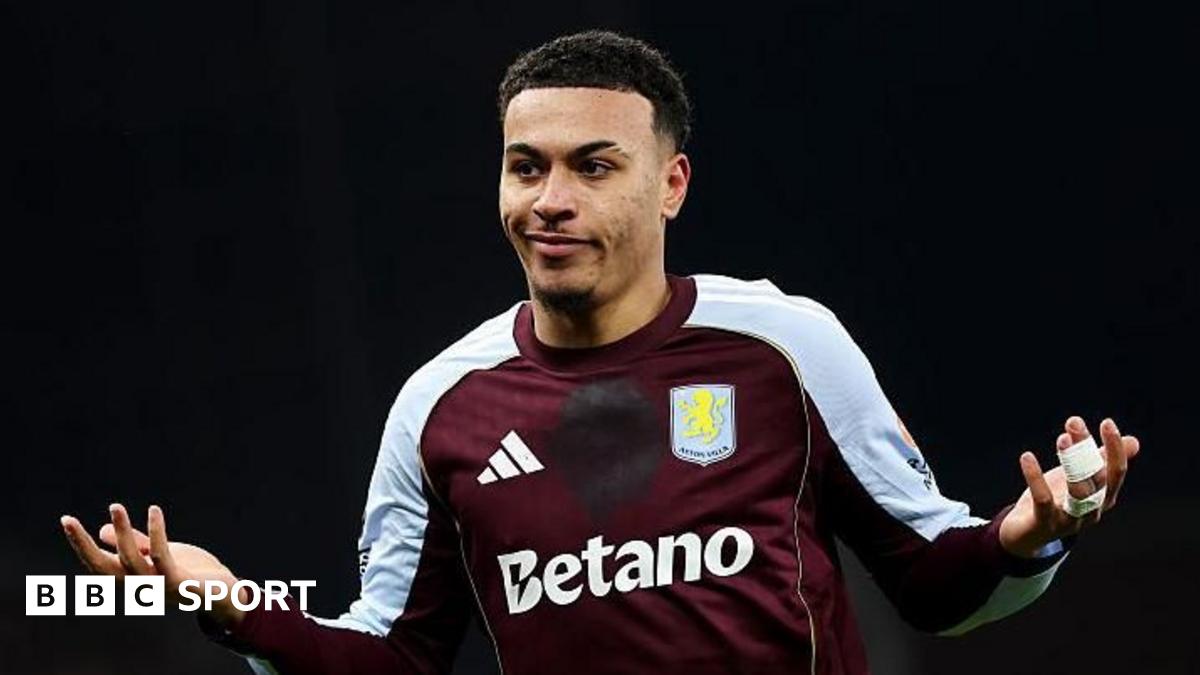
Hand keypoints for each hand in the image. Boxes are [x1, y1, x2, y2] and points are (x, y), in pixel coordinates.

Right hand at [61, 503, 246, 627]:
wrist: (220, 594)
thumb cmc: (187, 573)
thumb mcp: (155, 555)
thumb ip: (133, 543)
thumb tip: (103, 529)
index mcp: (130, 580)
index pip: (97, 563)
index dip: (80, 544)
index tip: (66, 519)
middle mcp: (138, 586)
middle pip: (102, 566)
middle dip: (83, 544)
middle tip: (68, 520)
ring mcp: (156, 586)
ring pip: (130, 558)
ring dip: (122, 532)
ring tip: (115, 506)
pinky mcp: (177, 581)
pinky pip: (162, 555)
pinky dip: (156, 532)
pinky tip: (154, 510)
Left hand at [998, 416, 1139, 557]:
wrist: (1026, 535)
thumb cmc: (1057, 501)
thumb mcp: (1081, 478)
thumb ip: (1103, 460)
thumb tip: (1134, 441)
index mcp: (1103, 498)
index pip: (1116, 472)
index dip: (1115, 448)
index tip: (1107, 422)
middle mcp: (1091, 511)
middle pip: (1097, 478)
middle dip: (1088, 449)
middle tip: (1074, 422)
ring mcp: (1069, 520)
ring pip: (1079, 492)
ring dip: (1072, 463)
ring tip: (1062, 438)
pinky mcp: (1044, 524)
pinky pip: (1043, 500)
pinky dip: (1035, 478)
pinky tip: (1027, 456)